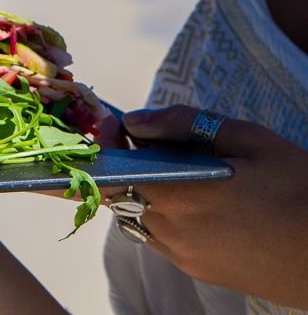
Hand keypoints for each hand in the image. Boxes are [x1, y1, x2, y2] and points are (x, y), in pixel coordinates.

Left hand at [114, 105, 307, 309]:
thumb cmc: (300, 190)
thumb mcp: (249, 140)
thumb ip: (184, 125)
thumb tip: (135, 120)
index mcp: (178, 196)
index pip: (110, 176)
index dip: (105, 152)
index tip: (113, 130)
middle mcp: (171, 232)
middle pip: (122, 194)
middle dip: (128, 166)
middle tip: (153, 143)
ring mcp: (183, 256)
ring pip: (138, 217)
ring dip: (146, 192)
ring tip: (181, 171)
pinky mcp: (198, 272)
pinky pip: (160, 238)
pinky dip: (163, 215)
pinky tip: (197, 200)